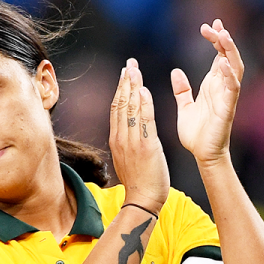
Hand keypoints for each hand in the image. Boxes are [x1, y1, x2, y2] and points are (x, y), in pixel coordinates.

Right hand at [109, 58, 169, 214]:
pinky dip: (143, 105)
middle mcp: (121, 138)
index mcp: (117, 140)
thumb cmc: (140, 181)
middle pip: (121, 104)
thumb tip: (126, 131)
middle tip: (129, 64)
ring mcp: (132, 142)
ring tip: (134, 70)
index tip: (125, 74)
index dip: (120, 89)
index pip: (117, 109)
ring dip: (132, 87)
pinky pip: (144, 122)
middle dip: (125, 82)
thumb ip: (127, 142)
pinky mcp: (146, 147)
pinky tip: (144, 91)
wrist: (143, 200)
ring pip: (130, 110)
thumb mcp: (128, 158)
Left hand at [171, 19, 243, 165]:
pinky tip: (223, 63)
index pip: (218, 56)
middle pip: (228, 56)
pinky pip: (232, 88)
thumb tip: (175, 72)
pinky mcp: (227, 108)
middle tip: (214, 25)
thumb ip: (182, 89)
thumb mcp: (184, 106)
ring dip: (230, 52)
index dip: (215, 40)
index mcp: (212, 85)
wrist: (201, 153)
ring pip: (234, 68)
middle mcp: (222, 87)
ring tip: (223, 36)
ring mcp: (226, 96)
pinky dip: (228, 75)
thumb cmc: (196, 132)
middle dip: (223, 39)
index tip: (208, 25)